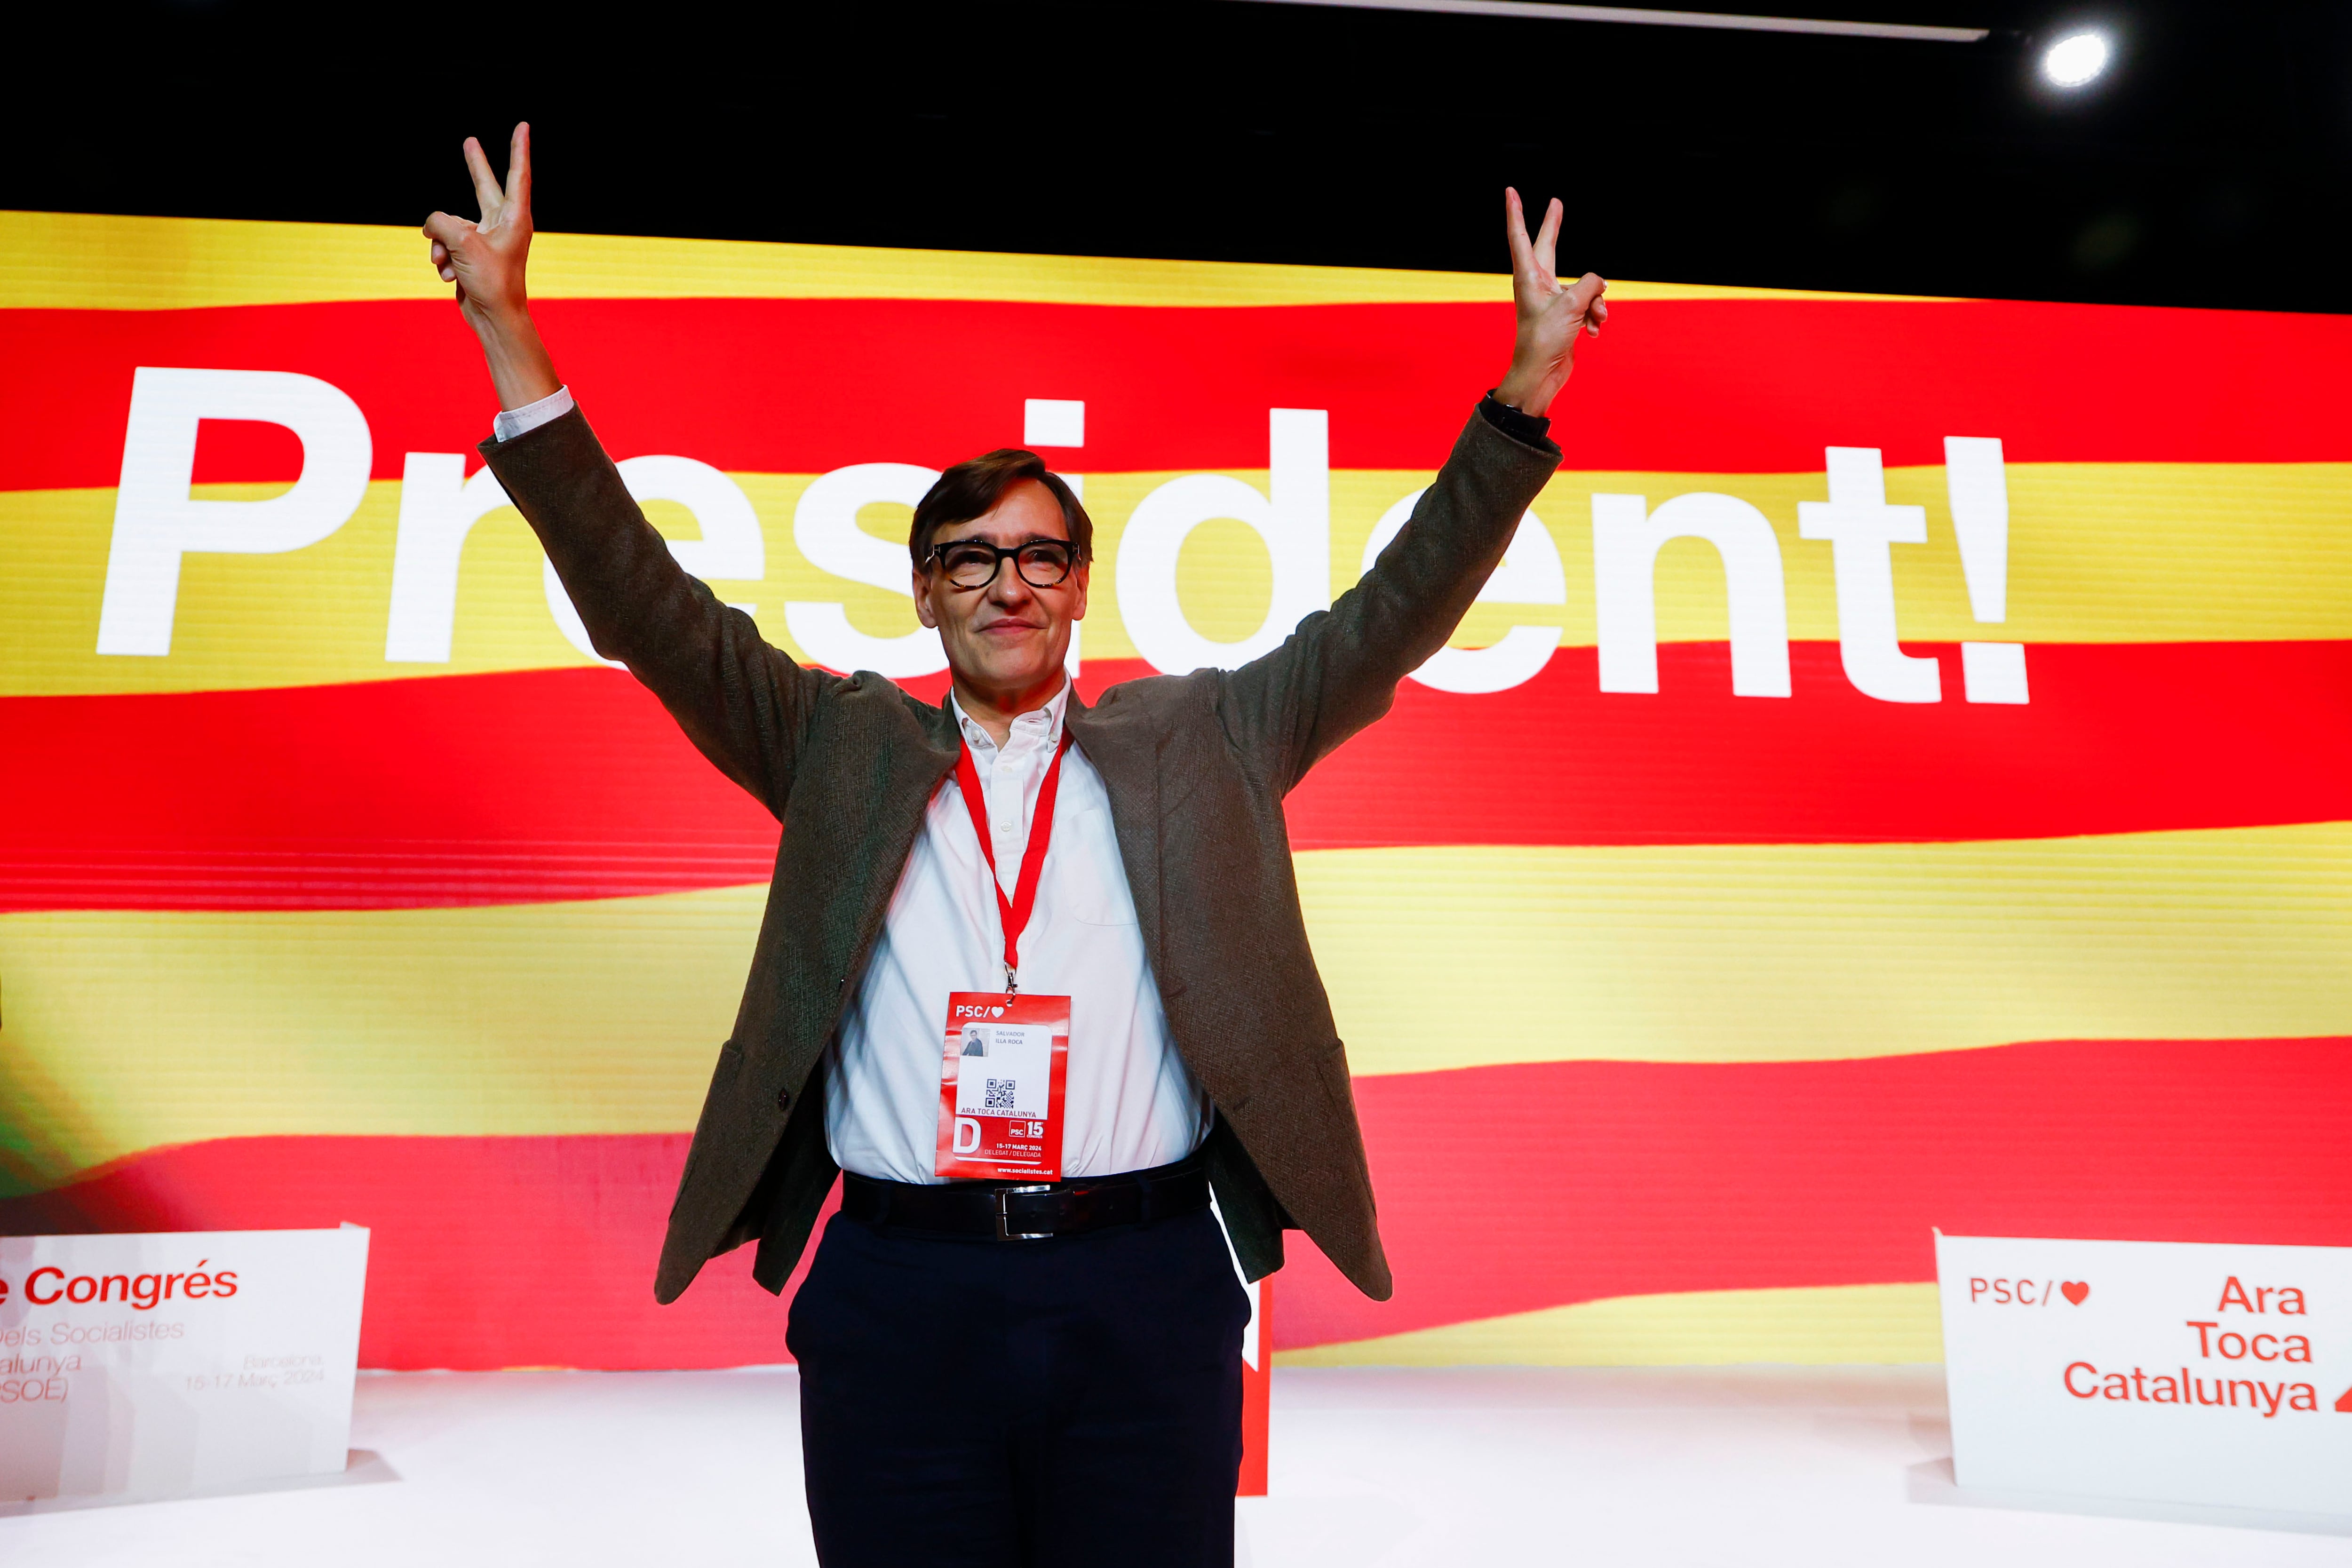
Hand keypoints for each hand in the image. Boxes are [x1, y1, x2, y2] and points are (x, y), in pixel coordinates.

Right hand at [422, 124, 558, 408]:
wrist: (493, 318)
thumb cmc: (492, 283)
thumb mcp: (464, 245)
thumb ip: (443, 223)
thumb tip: (433, 226)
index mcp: (513, 218)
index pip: (516, 175)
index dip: (518, 149)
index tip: (523, 126)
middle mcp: (501, 225)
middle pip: (483, 187)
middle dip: (474, 166)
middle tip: (470, 141)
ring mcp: (484, 239)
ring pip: (449, 226)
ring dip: (441, 246)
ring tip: (451, 266)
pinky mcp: (469, 254)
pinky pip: (444, 245)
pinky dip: (442, 259)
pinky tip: (451, 276)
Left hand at [1493, 187, 1606, 418]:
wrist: (1542, 375)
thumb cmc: (1545, 341)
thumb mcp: (1572, 306)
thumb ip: (1590, 285)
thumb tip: (1599, 285)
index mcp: (1528, 277)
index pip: (1520, 236)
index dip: (1516, 212)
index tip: (1509, 191)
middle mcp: (1538, 284)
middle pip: (1549, 246)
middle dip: (1554, 225)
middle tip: (1556, 202)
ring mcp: (1552, 298)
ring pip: (1584, 285)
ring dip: (1595, 303)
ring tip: (1592, 321)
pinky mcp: (1566, 314)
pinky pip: (1589, 304)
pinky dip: (1595, 316)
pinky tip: (1593, 332)